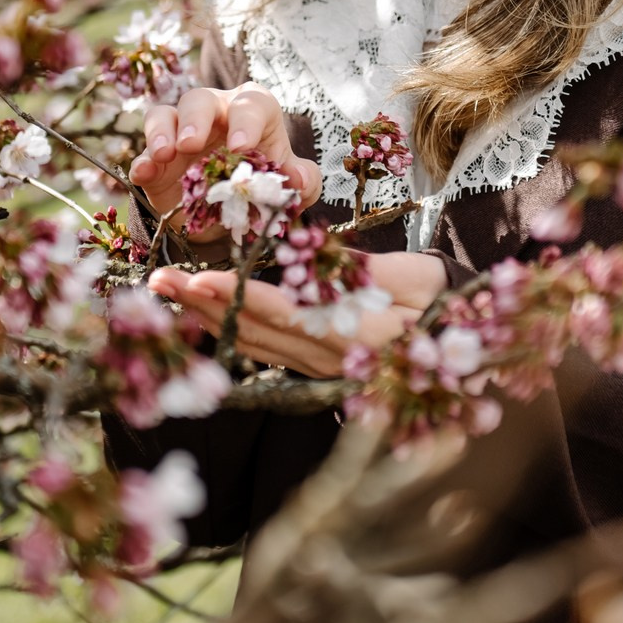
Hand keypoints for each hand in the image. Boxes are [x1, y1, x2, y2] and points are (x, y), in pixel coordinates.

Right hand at [130, 84, 322, 232]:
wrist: (232, 212)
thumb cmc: (264, 182)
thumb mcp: (290, 185)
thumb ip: (304, 181)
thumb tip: (299, 180)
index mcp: (252, 112)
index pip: (251, 104)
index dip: (246, 121)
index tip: (242, 147)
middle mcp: (214, 114)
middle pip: (200, 99)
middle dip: (195, 118)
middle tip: (192, 144)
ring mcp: (180, 133)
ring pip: (164, 115)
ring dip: (161, 132)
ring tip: (163, 154)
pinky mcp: (157, 159)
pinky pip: (143, 151)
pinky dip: (142, 161)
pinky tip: (143, 173)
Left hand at [146, 251, 448, 378]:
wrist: (464, 352)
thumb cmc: (445, 307)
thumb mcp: (417, 279)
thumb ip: (364, 270)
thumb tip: (312, 253)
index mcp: (357, 334)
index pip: (287, 314)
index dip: (240, 298)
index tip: (200, 278)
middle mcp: (329, 358)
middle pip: (255, 332)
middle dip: (203, 306)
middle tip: (157, 282)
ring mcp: (318, 369)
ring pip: (252, 344)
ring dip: (206, 319)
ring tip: (167, 293)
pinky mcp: (313, 369)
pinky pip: (263, 352)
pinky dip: (228, 331)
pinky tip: (201, 315)